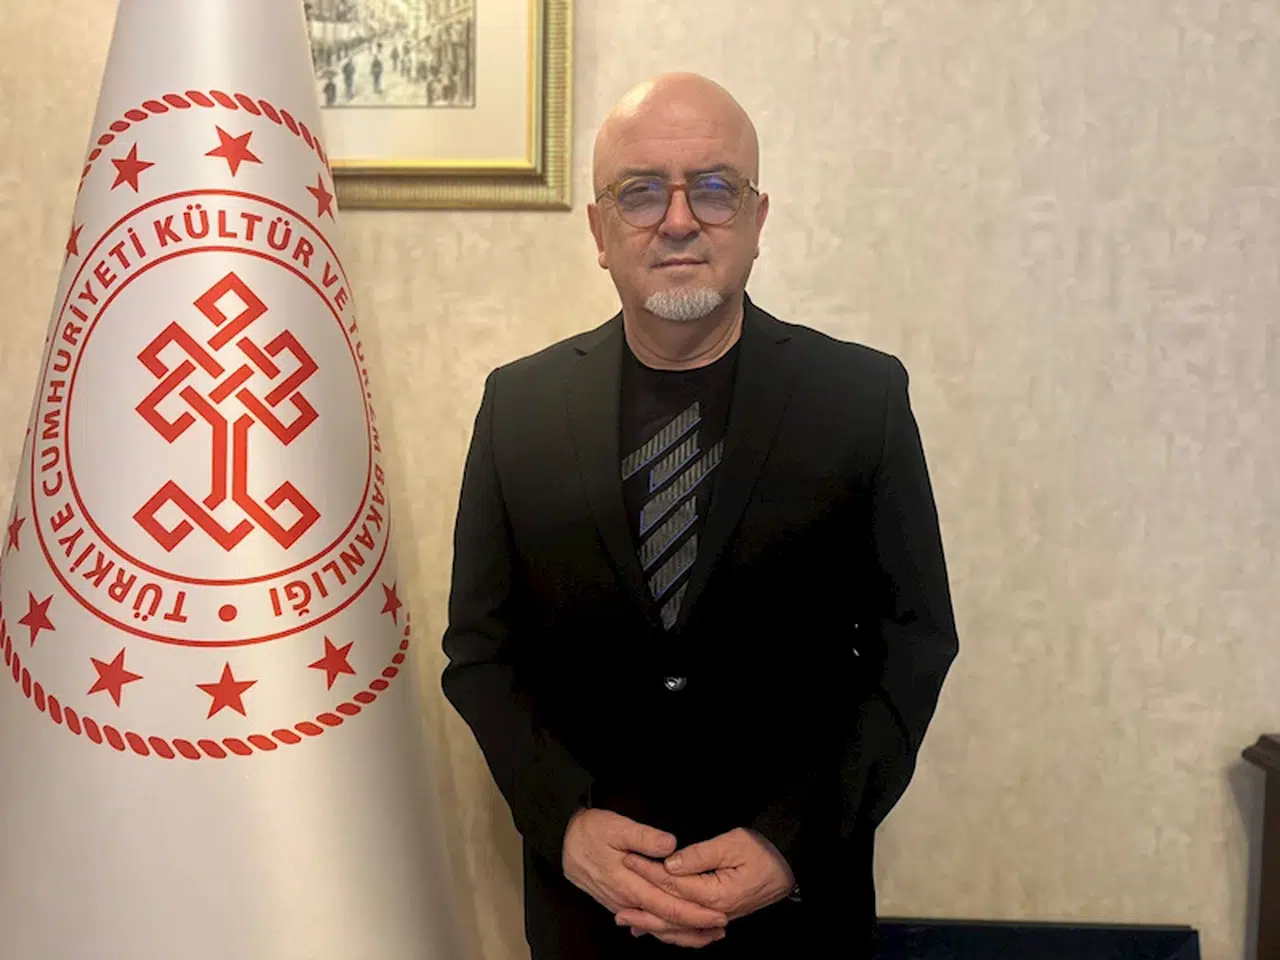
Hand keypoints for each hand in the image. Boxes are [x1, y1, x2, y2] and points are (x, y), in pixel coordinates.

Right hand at [561, 808, 729, 945]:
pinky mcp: (618, 903)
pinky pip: (645, 923)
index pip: (668, 906)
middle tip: (721, 928)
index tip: (718, 915)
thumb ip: (645, 837)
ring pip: (655, 927)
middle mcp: (626, 900)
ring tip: (706, 934)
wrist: (562, 842)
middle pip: (664, 923)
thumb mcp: (617, 826)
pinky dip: (664, 929)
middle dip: (694, 928)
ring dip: (681, 933)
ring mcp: (621, 904)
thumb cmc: (590, 831)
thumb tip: (671, 846)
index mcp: (628, 883)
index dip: (694, 913)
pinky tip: (676, 930)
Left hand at [616, 827, 794, 938]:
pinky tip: (658, 929)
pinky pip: (691, 928)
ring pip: (681, 927)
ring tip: (630, 925)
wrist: (789, 863)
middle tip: (617, 910)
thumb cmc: (762, 851)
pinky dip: (673, 930)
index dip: (648, 872)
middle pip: (672, 914)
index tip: (628, 861)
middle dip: (643, 911)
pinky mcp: (720, 914)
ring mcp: (718, 916)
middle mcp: (715, 912)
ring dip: (654, 925)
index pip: (673, 884)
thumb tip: (669, 863)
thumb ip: (698, 855)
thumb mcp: (731, 844)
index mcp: (715, 895)